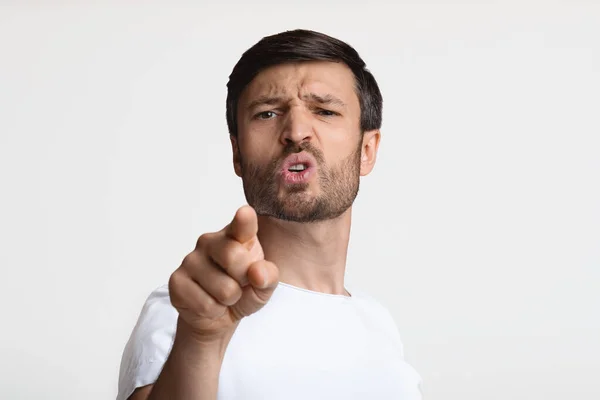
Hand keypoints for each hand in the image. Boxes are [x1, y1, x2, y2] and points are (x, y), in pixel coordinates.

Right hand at [168, 205, 278, 342]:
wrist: (218, 316)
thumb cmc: (243, 291)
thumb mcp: (264, 285)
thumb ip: (268, 276)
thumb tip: (257, 273)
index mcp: (235, 235)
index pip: (242, 225)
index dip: (244, 220)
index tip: (245, 213)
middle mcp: (210, 241)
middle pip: (234, 257)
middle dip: (244, 280)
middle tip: (239, 284)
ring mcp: (190, 260)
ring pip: (224, 289)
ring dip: (230, 300)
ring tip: (224, 296)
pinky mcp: (176, 281)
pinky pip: (207, 305)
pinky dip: (214, 311)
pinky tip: (209, 303)